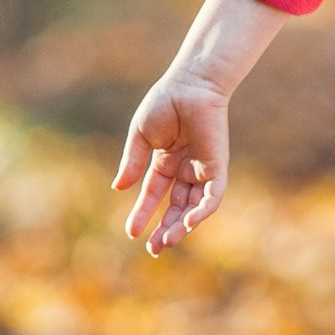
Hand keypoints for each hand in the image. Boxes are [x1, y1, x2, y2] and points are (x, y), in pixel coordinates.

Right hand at [114, 70, 231, 252]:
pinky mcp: (216, 167)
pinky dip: (202, 211)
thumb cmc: (165, 103)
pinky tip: (189, 224)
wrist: (190, 85)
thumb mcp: (141, 137)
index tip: (131, 232)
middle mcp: (185, 169)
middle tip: (154, 249)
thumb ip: (132, 162)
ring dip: (181, 227)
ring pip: (193, 208)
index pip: (153, 195)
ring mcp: (202, 170)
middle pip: (175, 208)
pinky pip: (212, 196)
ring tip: (167, 242)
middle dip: (164, 229)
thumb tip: (118, 188)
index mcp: (166, 162)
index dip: (142, 214)